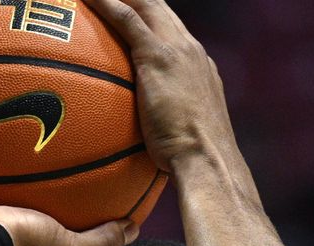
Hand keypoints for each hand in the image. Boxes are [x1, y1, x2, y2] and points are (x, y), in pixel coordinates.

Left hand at [84, 0, 242, 174]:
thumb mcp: (182, 138)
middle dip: (136, 1)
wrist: (207, 159)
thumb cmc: (193, 161)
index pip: (172, 33)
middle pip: (159, 12)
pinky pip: (127, 18)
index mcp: (199, 66)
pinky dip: (106, 4)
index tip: (133, 17)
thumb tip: (150, 147)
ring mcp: (177, 50)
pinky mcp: (158, 56)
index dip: (152, 20)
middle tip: (109, 2)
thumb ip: (167, 130)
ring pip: (144, 6)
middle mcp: (191, 50)